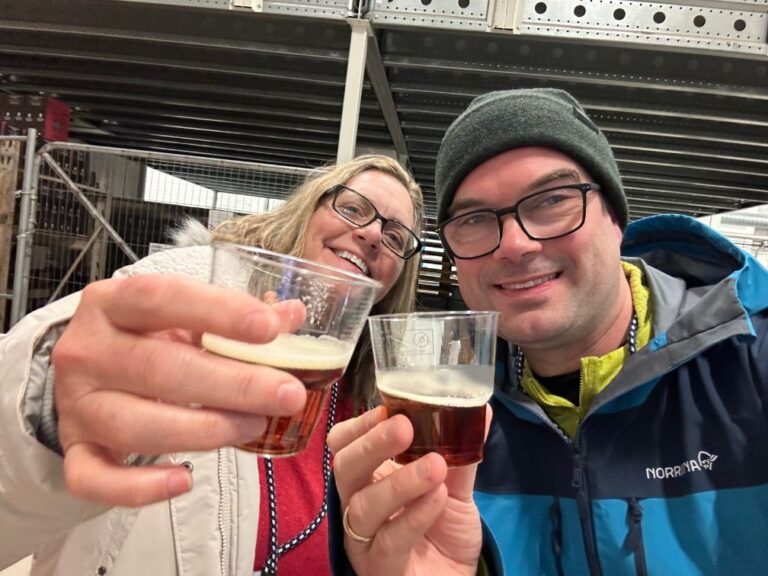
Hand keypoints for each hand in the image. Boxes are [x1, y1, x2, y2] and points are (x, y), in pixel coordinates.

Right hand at [53, 275, 305, 506]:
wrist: (85, 375)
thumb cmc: (145, 340)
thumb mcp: (183, 317)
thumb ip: (234, 316)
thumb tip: (291, 314)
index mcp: (112, 302)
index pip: (163, 298)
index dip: (218, 312)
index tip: (270, 329)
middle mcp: (87, 350)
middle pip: (159, 369)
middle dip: (233, 385)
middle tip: (287, 394)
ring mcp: (75, 404)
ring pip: (137, 425)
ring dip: (206, 430)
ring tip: (255, 426)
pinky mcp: (73, 451)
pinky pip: (95, 478)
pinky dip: (140, 487)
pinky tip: (184, 478)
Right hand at [328, 406, 489, 575]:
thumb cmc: (443, 530)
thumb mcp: (454, 487)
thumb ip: (461, 452)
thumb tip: (480, 411)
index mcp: (368, 476)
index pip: (344, 444)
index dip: (359, 425)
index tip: (387, 408)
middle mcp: (356, 503)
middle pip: (344, 469)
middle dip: (371, 444)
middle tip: (403, 427)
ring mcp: (363, 538)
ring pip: (363, 505)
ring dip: (399, 482)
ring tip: (435, 466)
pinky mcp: (379, 568)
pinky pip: (389, 540)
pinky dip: (414, 516)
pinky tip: (438, 498)